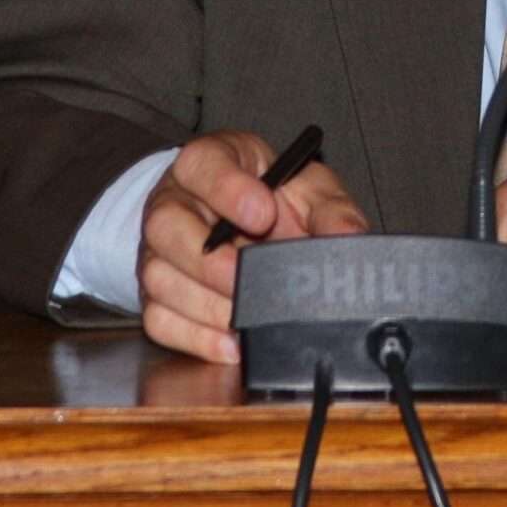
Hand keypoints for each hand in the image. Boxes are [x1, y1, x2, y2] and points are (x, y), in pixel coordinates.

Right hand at [136, 130, 368, 362]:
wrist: (244, 219)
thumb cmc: (270, 197)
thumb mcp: (306, 188)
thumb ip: (330, 209)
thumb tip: (352, 239)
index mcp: (208, 162)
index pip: (202, 164)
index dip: (228, 189)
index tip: (263, 212)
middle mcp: (172, 203)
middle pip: (166, 226)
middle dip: (210, 261)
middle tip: (249, 280)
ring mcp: (158, 251)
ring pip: (160, 278)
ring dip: (205, 306)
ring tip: (246, 317)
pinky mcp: (154, 294)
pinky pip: (160, 320)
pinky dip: (195, 337)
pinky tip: (230, 343)